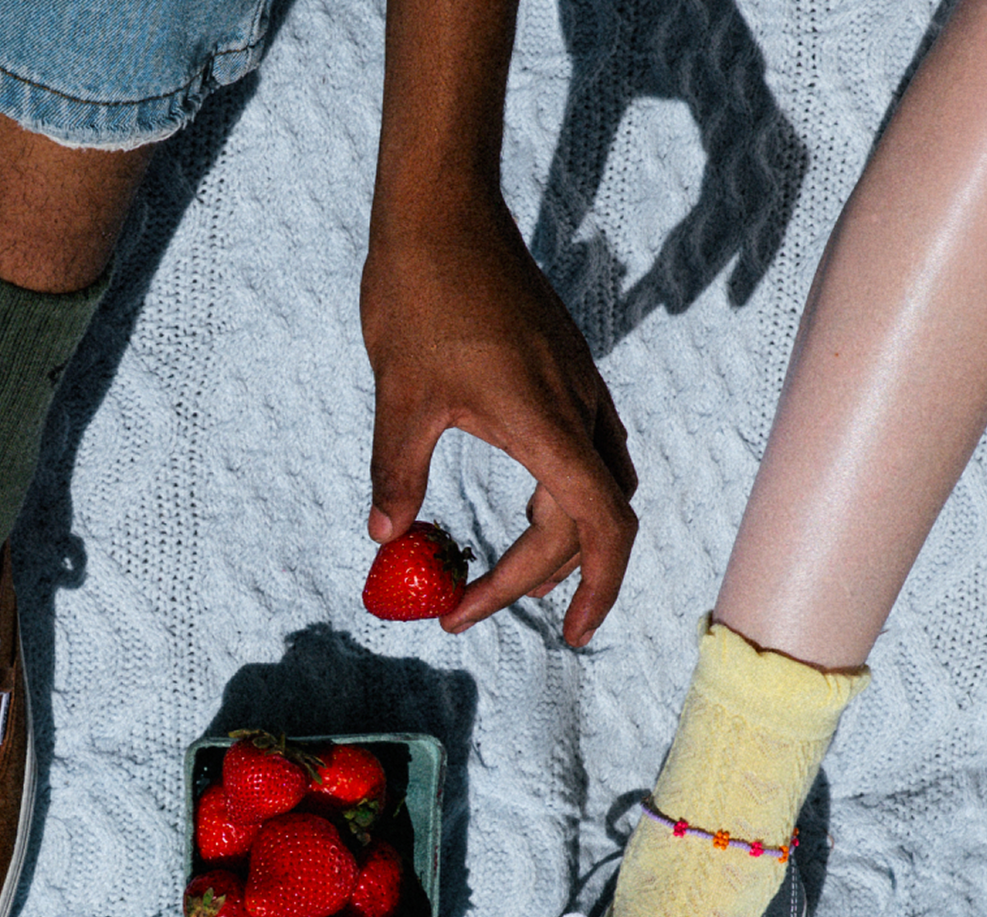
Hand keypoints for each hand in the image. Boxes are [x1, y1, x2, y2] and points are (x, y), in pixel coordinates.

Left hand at [360, 197, 636, 646]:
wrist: (444, 210)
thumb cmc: (419, 294)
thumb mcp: (400, 396)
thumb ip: (397, 471)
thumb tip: (386, 538)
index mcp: (547, 422)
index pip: (600, 527)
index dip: (595, 589)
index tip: (570, 637)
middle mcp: (579, 407)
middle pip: (588, 521)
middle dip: (537, 580)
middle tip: (463, 610)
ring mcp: (580, 386)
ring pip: (597, 486)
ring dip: (558, 541)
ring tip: (505, 578)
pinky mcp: (566, 369)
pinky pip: (589, 450)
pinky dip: (564, 495)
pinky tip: (525, 507)